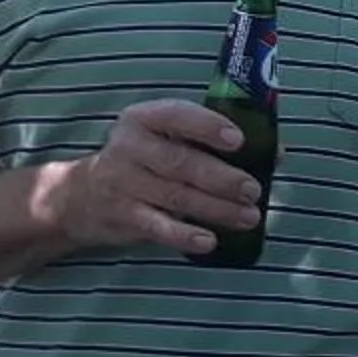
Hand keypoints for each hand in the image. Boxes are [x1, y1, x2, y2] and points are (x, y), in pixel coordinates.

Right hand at [46, 100, 261, 255]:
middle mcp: (130, 147)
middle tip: (253, 190)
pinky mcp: (123, 215)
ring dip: (216, 209)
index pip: (177, 116)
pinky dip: (184, 235)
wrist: (82, 196)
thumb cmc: (144, 161)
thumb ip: (214, 142)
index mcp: (144, 118)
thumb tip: (275, 153)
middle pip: (180, 162)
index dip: (208, 127)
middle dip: (221, 178)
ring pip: (176, 196)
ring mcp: (123, 182)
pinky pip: (158, 226)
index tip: (238, 140)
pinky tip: (209, 241)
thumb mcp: (167, 140)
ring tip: (249, 217)